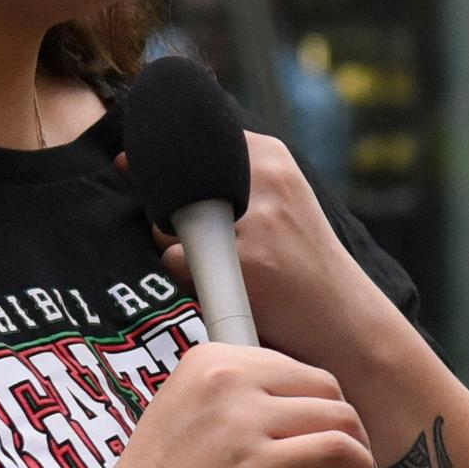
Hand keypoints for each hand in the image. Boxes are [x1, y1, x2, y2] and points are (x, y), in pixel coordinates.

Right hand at [94, 342, 373, 467]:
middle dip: (339, 426)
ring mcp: (242, 420)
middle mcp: (225, 377)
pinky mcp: (260, 464)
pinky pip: (340, 450)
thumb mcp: (190, 414)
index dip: (311, 407)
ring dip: (352, 451)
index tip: (303, 439)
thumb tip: (304, 402)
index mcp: (208, 360)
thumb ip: (238, 398)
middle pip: (324, 387)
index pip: (293, 367)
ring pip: (339, 416)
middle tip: (327, 465)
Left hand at [131, 132, 422, 414]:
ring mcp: (258, 219)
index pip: (189, 145)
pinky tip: (226, 288)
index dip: (171, 178)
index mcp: (272, 156)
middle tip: (214, 247)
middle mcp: (267, 177)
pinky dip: (188, 281)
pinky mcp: (246, 261)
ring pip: (166, 225)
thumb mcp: (276, 203)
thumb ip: (216, 179)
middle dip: (171, 219)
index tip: (188, 210)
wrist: (344, 322)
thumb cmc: (299, 266)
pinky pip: (175, 261)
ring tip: (224, 269)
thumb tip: (124, 162)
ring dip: (179, 251)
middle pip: (169, 185)